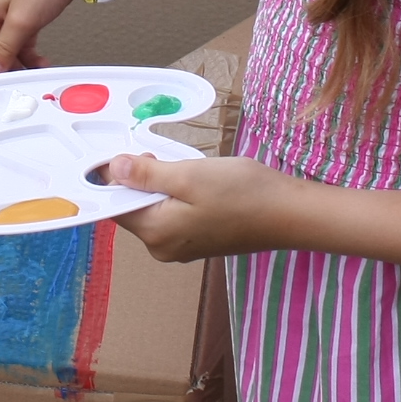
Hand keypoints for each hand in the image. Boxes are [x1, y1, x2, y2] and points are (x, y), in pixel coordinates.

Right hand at [0, 0, 76, 73]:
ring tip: (35, 73)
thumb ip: (4, 48)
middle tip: (18, 84)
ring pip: (7, 52)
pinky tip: (41, 63)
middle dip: (4, 69)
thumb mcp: (22, 21)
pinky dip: (29, 56)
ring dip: (20, 64)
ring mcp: (6, 18)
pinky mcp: (22, 20)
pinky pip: (20, 45)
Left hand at [107, 152, 285, 262]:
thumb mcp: (188, 175)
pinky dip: (177, 196)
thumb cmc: (242, 193)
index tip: (121, 154)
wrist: (288, 213)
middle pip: (134, 208)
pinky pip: (173, 215)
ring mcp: (182, 247)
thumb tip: (112, 170)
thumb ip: (146, 175)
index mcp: (156, 234)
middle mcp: (163, 247)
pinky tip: (198, 183)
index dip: (112, 179)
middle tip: (161, 155)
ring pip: (154, 209)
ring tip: (185, 168)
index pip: (115, 207)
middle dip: (140, 180)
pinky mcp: (199, 241)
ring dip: (161, 185)